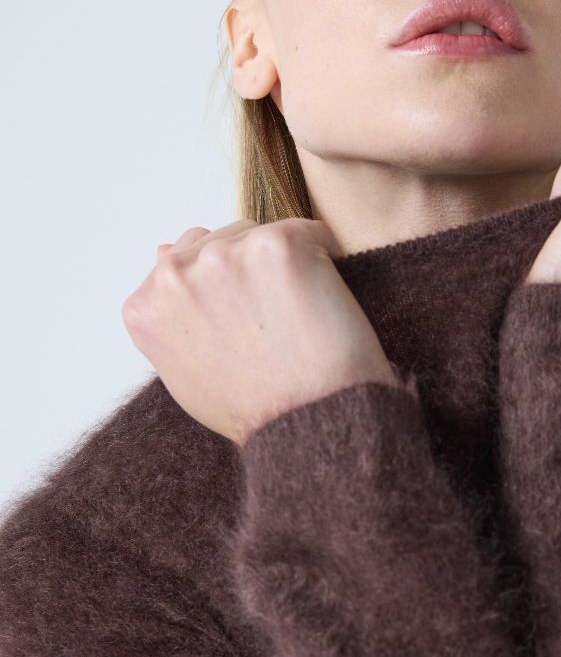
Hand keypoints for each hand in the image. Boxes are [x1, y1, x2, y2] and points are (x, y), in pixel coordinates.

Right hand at [124, 219, 399, 444]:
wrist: (309, 425)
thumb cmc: (254, 408)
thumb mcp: (186, 370)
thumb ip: (170, 312)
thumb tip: (160, 246)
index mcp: (143, 306)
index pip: (181, 264)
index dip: (223, 292)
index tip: (244, 324)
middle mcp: (173, 274)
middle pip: (217, 240)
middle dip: (247, 270)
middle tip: (275, 323)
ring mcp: (223, 255)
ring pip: (258, 231)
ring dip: (279, 261)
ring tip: (295, 318)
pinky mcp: (275, 244)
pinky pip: (307, 231)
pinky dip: (322, 258)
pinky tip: (321, 302)